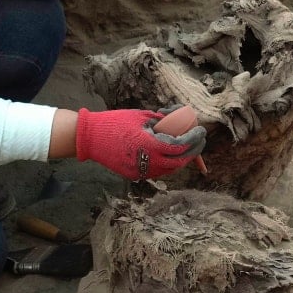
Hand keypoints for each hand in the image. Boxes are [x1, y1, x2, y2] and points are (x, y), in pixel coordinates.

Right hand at [73, 108, 206, 180]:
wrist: (90, 137)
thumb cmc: (116, 122)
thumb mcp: (143, 117)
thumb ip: (164, 123)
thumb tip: (182, 123)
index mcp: (150, 145)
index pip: (180, 146)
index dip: (193, 139)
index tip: (201, 131)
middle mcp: (148, 162)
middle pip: (179, 162)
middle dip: (192, 151)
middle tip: (199, 141)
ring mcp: (141, 172)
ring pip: (169, 170)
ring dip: (181, 159)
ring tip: (188, 147)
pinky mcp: (134, 175)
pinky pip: (157, 172)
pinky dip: (167, 164)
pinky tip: (170, 154)